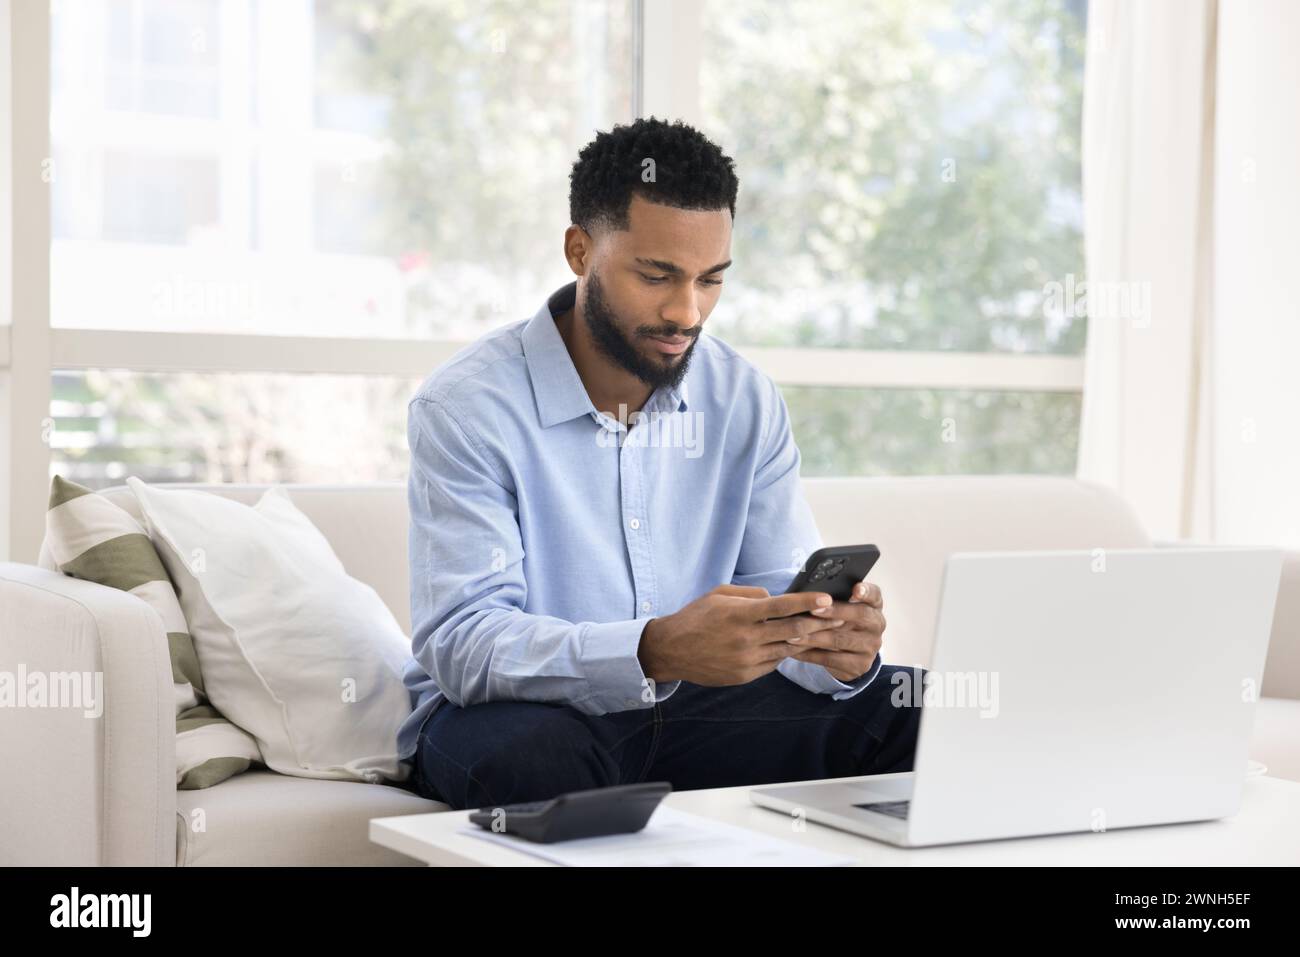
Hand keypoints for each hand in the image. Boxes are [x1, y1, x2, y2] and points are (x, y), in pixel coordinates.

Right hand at [638, 584, 848, 687]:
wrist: (672, 650)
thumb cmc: (696, 617)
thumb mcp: (719, 595)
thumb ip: (751, 594)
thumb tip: (776, 598)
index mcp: (741, 614)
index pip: (782, 606)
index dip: (808, 601)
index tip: (827, 598)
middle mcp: (747, 638)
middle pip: (793, 630)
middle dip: (819, 622)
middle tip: (838, 616)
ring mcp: (747, 660)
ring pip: (787, 648)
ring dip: (806, 640)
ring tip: (823, 631)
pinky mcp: (746, 675)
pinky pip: (773, 662)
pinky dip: (783, 652)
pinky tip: (791, 645)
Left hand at [787, 580, 884, 682]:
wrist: (849, 653)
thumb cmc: (840, 620)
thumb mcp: (842, 607)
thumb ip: (834, 597)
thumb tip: (810, 592)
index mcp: (874, 605)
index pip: (874, 594)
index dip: (866, 591)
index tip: (855, 589)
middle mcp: (877, 624)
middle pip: (860, 615)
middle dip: (835, 611)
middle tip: (813, 610)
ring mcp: (871, 646)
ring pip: (841, 640)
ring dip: (815, 637)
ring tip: (793, 634)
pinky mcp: (860, 665)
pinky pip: (831, 659)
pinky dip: (810, 654)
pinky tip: (794, 650)